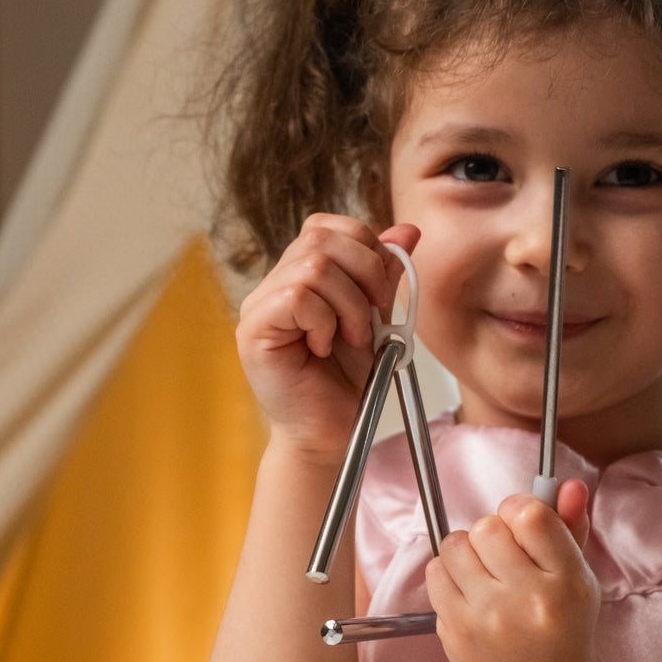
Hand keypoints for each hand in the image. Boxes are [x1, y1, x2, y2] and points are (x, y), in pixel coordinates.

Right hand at [235, 215, 420, 457]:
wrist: (331, 433)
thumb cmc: (347, 383)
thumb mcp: (377, 318)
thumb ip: (385, 275)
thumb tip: (407, 231)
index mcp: (301, 275)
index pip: (327, 227)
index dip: (364, 248)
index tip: (382, 292)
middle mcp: (275, 284)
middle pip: (320, 238)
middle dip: (365, 273)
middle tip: (373, 318)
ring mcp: (260, 306)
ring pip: (313, 266)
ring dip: (349, 305)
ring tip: (351, 339)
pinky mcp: (254, 330)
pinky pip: (296, 296)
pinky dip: (324, 320)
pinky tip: (323, 347)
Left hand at [426, 479, 599, 661]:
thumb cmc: (561, 631)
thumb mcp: (579, 580)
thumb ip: (571, 527)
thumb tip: (568, 484)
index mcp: (567, 583)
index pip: (529, 515)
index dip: (518, 510)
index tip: (520, 523)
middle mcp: (528, 601)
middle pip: (487, 527)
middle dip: (492, 533)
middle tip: (504, 556)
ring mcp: (488, 619)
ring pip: (455, 545)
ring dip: (467, 551)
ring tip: (485, 573)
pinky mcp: (455, 632)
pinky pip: (435, 573)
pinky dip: (448, 574)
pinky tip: (468, 591)